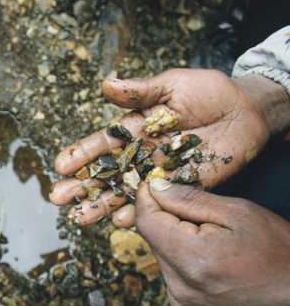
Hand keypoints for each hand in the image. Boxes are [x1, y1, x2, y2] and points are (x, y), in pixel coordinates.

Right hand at [49, 69, 284, 226]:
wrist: (247, 110)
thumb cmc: (209, 91)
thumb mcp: (172, 85)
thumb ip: (140, 91)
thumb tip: (105, 84)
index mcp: (135, 129)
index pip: (103, 144)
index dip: (81, 154)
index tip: (59, 165)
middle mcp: (141, 154)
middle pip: (106, 174)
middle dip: (82, 186)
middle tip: (58, 198)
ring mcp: (159, 173)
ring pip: (125, 193)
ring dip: (102, 206)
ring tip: (79, 218)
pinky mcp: (181, 187)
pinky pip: (156, 203)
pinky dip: (138, 213)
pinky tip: (120, 222)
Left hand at [136, 179, 289, 305]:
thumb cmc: (279, 253)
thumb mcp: (239, 213)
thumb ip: (190, 200)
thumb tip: (155, 187)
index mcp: (194, 260)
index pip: (146, 222)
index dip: (146, 198)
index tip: (154, 182)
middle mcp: (180, 285)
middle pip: (152, 237)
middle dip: (167, 217)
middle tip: (198, 210)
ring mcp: (180, 300)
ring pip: (159, 252)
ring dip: (174, 237)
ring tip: (210, 237)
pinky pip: (169, 269)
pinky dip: (180, 256)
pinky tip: (207, 256)